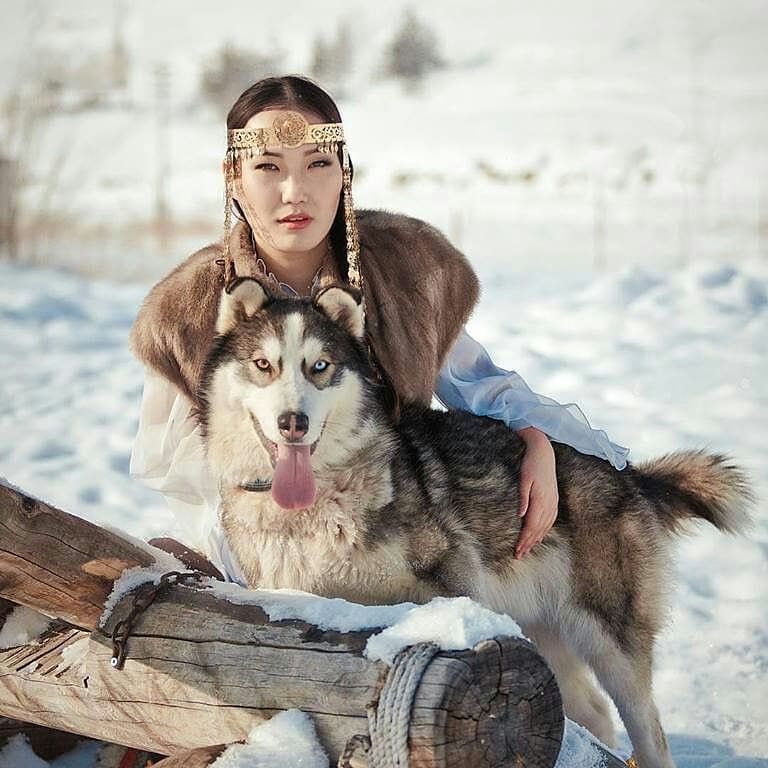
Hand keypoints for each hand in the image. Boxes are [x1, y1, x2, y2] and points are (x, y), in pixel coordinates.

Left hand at [515, 428, 558, 558]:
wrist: (544, 453)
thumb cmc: (531, 465)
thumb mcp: (524, 480)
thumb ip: (523, 498)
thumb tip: (520, 516)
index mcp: (540, 500)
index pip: (531, 526)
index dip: (524, 540)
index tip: (516, 550)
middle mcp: (549, 504)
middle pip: (538, 529)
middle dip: (528, 544)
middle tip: (519, 555)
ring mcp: (553, 502)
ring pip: (545, 526)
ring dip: (536, 539)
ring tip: (527, 549)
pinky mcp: (554, 499)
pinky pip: (550, 520)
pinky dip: (544, 530)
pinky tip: (540, 536)